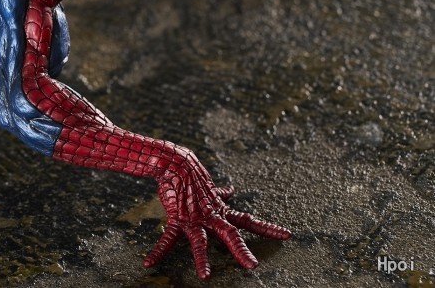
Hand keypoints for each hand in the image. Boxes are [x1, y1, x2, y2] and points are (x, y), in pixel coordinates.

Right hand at [145, 152, 290, 279]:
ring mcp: (195, 219)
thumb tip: (232, 190)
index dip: (268, 228)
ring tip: (205, 277)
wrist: (175, 162)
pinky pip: (168, 239)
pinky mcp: (177, 218)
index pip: (250, 221)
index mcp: (222, 211)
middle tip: (253, 266)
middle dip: (241, 251)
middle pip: (230, 235)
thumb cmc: (193, 174)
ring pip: (201, 241)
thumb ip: (222, 194)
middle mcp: (212, 217)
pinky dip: (159, 251)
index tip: (287, 235)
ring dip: (202, 259)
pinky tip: (149, 263)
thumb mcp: (211, 187)